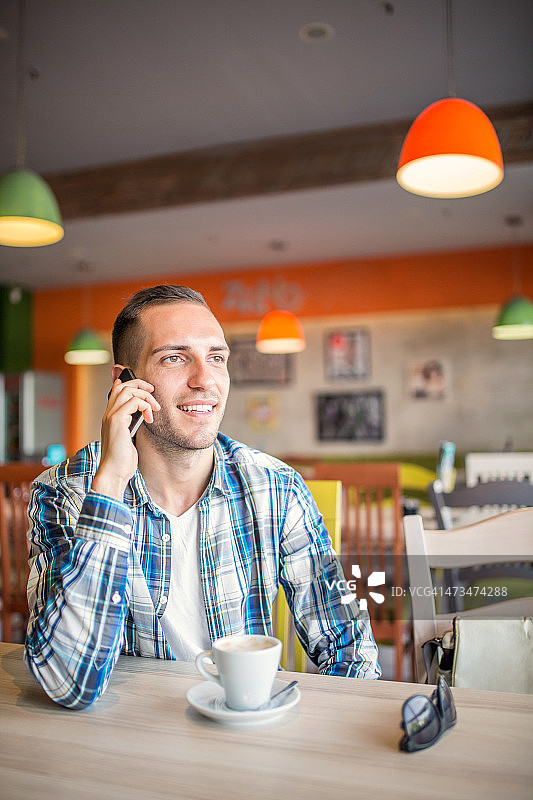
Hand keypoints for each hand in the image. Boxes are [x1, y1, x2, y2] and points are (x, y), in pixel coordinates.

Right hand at [91, 374, 160, 500]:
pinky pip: (134, 402)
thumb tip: (143, 416)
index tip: (146, 390)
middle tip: (153, 392)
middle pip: (122, 386)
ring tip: (154, 408)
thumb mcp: (128, 438)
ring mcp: (111, 416)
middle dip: (140, 384)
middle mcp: (108, 414)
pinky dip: (145, 406)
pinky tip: (149, 419)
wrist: (114, 472)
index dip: (131, 384)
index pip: (116, 390)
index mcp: (110, 417)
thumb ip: (132, 425)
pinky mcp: (117, 420)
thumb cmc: (122, 460)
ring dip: (145, 396)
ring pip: (128, 390)